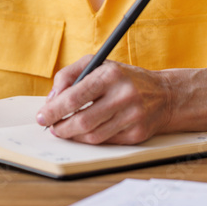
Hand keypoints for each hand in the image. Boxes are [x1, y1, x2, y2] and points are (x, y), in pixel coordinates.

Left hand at [35, 56, 173, 144]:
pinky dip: (89, 139)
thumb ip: (70, 75)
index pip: (75, 97)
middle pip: (82, 120)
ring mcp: (132, 117)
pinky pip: (105, 142)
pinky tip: (83, 133)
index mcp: (111, 75)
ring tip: (63, 130)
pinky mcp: (136, 134)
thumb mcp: (97, 64)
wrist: (164, 95)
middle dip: (60, 127)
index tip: (42, 116)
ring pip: (92, 135)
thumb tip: (51, 99)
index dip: (54, 110)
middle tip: (50, 127)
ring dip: (73, 136)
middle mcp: (124, 95)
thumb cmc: (124, 78)